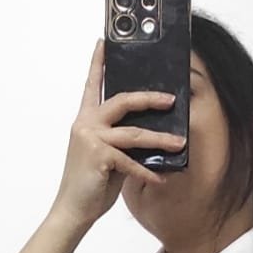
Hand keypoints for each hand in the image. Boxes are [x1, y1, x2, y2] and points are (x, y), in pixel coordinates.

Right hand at [50, 37, 186, 229]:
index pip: (92, 85)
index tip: (104, 42)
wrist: (72, 210)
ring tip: (180, 143)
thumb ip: (121, 142)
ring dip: (160, 139)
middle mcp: (86, 124)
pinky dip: (147, 172)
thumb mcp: (107, 158)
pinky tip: (160, 179)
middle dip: (149, 99)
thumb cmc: (90, 185)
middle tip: (171, 100)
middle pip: (122, 101)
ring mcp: (91, 139)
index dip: (98, 63)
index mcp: (86, 121)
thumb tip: (147, 137)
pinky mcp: (98, 156)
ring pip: (134, 133)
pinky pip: (131, 161)